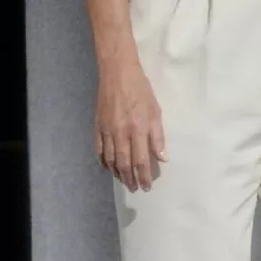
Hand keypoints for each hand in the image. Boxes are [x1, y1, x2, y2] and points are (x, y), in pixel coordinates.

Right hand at [95, 57, 166, 192]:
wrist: (117, 72)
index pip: (141, 160)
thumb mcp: (155, 110)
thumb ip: (158, 136)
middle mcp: (121, 133)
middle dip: (131, 179)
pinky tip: (108, 167)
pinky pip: (99, 150)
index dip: (144, 176)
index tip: (147, 187)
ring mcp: (107, 130)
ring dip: (118, 173)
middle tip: (136, 188)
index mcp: (138, 128)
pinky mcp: (98, 126)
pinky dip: (103, 161)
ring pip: (111, 159)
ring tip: (124, 181)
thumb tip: (162, 158)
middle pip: (125, 164)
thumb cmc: (140, 89)